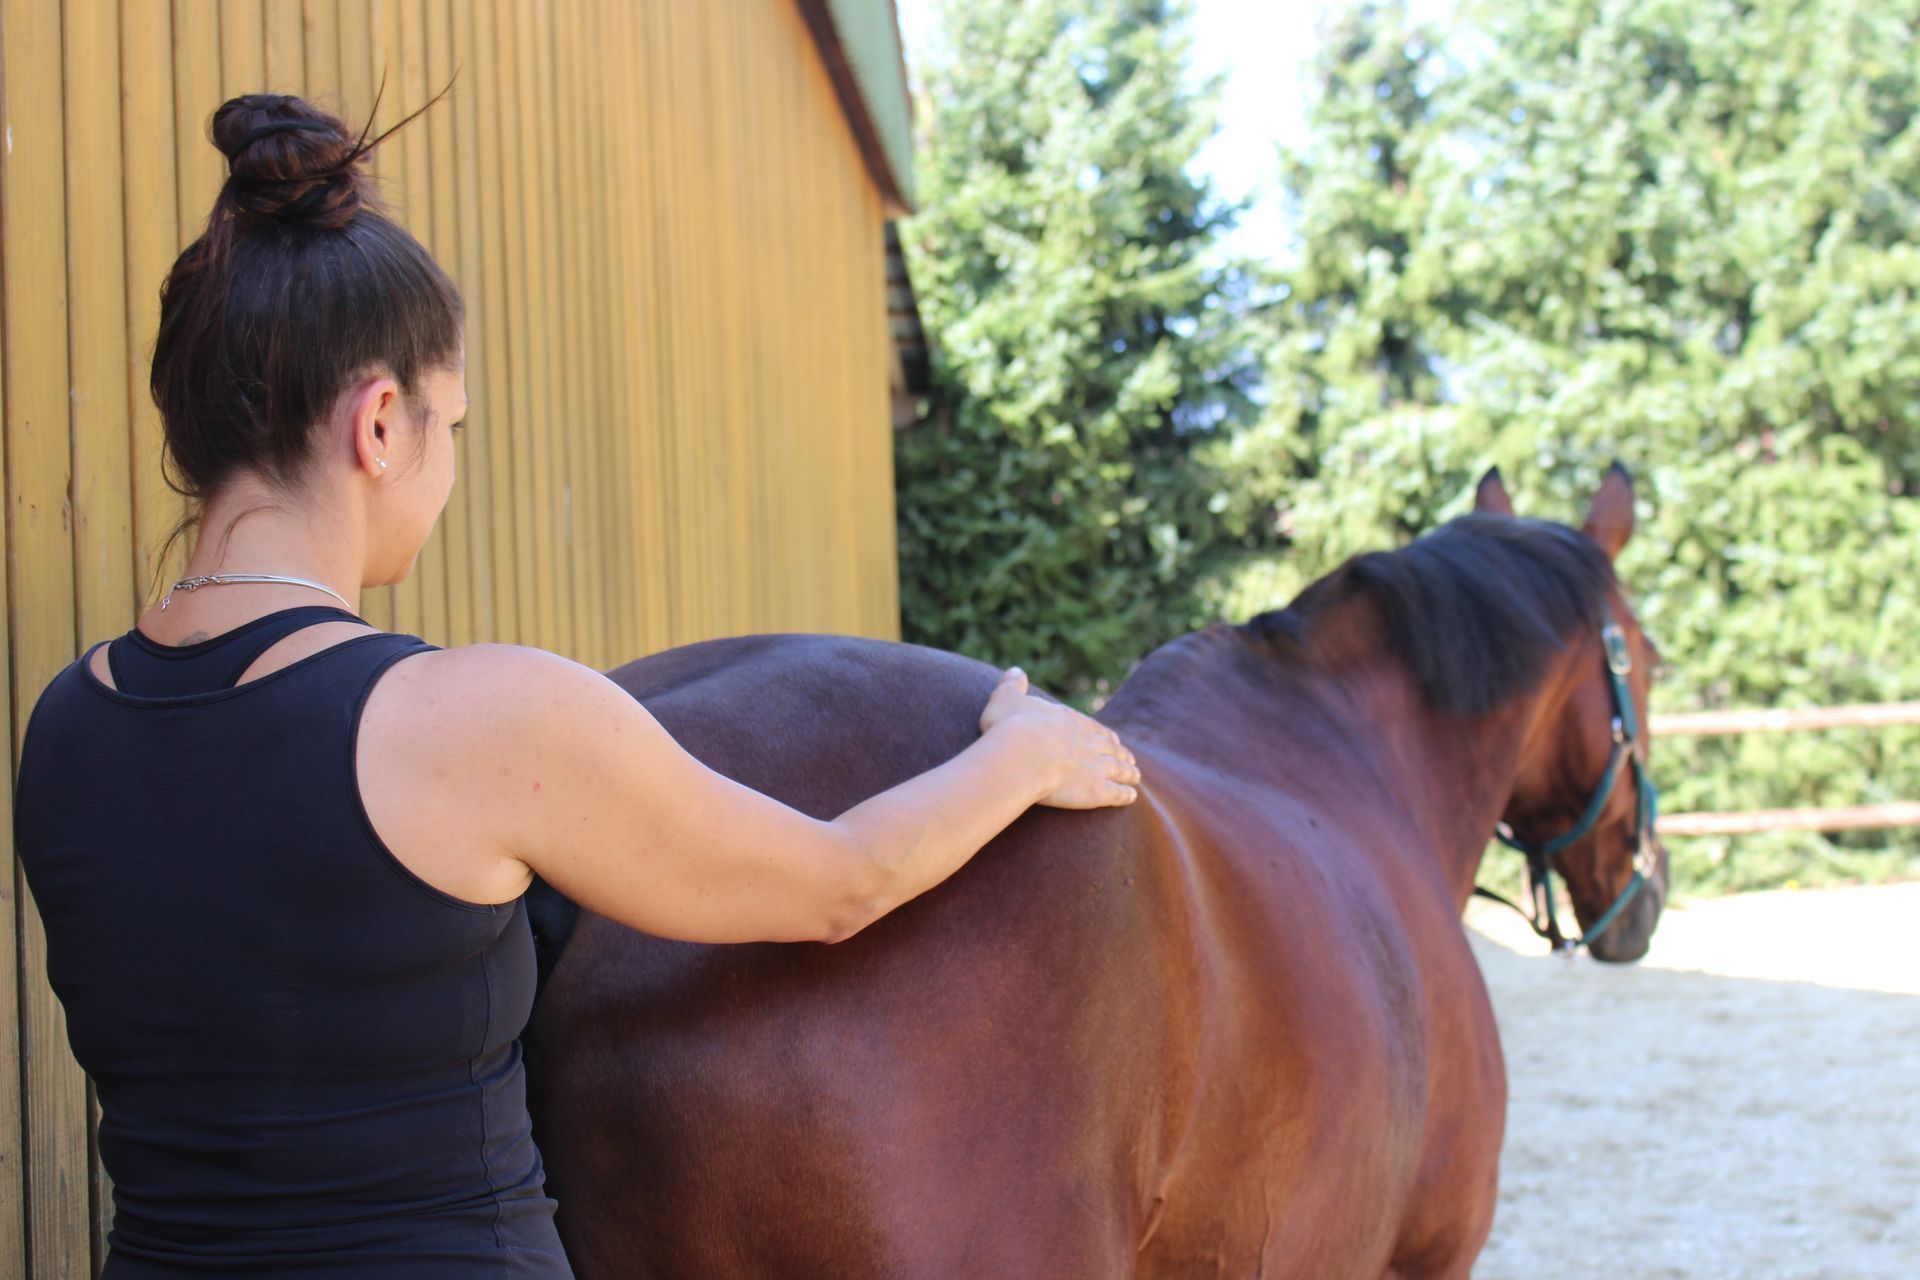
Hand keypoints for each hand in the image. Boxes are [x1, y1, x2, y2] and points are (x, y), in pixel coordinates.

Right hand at [979, 667, 1140, 809]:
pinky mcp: (1096, 790)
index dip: (1100, 732)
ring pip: (1118, 768)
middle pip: (1108, 747)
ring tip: (1136, 776)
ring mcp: (1094, 766)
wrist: (1020, 756)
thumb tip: (1015, 670)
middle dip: (1119, 752)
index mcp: (1067, 721)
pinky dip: (1126, 794)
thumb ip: (1012, 685)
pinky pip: (1116, 793)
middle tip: (1129, 757)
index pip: (1089, 726)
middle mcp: (1086, 741)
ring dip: (1128, 772)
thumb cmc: (1009, 728)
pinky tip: (1132, 796)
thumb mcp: (1005, 699)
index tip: (1111, 737)